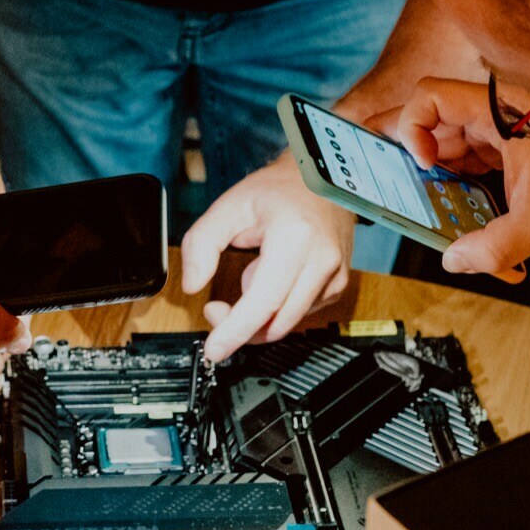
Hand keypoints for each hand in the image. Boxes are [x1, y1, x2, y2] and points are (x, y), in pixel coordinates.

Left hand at [181, 156, 356, 361]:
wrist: (320, 180)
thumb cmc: (278, 190)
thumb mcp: (228, 206)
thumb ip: (201, 244)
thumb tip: (192, 283)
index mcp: (295, 238)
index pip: (263, 302)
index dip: (235, 332)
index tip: (214, 349)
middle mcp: (321, 261)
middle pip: (276, 323)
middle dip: (239, 328)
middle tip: (215, 308)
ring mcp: (334, 276)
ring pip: (287, 324)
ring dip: (257, 317)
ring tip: (249, 274)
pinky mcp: (337, 286)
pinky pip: (299, 314)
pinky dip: (275, 308)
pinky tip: (269, 278)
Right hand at [368, 77, 529, 280]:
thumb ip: (497, 246)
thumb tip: (454, 262)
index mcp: (501, 108)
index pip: (431, 96)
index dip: (411, 126)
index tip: (423, 165)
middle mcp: (496, 110)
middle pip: (431, 120)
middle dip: (409, 155)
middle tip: (390, 184)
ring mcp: (501, 127)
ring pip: (446, 140)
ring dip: (432, 173)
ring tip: (424, 206)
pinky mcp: (508, 145)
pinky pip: (467, 156)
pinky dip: (455, 180)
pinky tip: (455, 209)